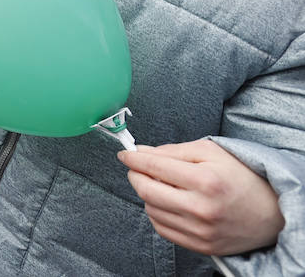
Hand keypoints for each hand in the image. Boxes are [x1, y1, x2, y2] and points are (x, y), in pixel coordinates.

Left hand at [120, 140, 284, 255]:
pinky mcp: (200, 246)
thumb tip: (140, 152)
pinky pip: (162, 228)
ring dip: (147, 195)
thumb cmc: (241, 178)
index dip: (133, 159)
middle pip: (146, 190)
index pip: (154, 167)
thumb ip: (173, 150)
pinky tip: (168, 203)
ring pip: (151, 210)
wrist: (271, 214)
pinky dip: (157, 213)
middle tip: (138, 168)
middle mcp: (201, 208)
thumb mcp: (211, 153)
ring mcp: (200, 231)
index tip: (125, 155)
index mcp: (205, 180)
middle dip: (135, 176)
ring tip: (160, 185)